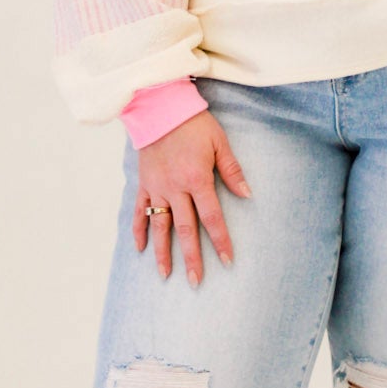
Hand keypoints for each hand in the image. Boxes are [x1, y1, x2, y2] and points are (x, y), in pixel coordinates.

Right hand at [133, 110, 251, 286]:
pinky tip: (141, 249)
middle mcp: (175, 188)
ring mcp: (156, 187)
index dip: (220, 240)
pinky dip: (139, 230)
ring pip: (159, 226)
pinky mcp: (143, 183)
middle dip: (191, 257)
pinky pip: (139, 210)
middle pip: (185, 229)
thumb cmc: (193, 123)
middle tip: (196, 282)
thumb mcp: (219, 142)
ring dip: (163, 252)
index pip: (211, 217)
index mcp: (196, 179)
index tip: (226, 260)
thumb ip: (232, 170)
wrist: (159, 106)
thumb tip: (247, 194)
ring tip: (165, 275)